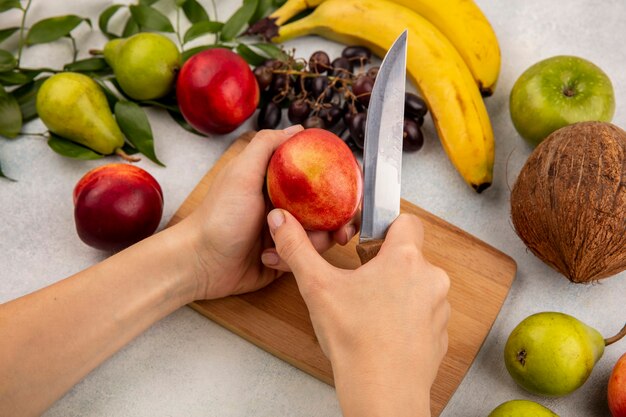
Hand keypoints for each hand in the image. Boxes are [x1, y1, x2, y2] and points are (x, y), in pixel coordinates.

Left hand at [181, 127, 357, 300]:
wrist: (200, 263)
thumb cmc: (218, 216)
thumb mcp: (241, 174)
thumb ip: (267, 147)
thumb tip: (299, 128)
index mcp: (279, 181)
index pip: (321, 176)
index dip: (342, 181)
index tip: (355, 190)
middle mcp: (287, 204)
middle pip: (329, 208)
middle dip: (340, 220)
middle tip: (344, 231)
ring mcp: (287, 232)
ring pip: (321, 236)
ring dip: (312, 243)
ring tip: (290, 247)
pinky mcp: (285, 258)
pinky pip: (305, 259)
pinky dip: (292, 260)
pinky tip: (269, 259)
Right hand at [267, 210, 449, 416]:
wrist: (382, 393)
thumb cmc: (356, 341)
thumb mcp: (317, 288)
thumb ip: (297, 249)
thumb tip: (281, 221)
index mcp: (404, 259)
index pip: (406, 220)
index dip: (384, 227)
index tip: (366, 243)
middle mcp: (430, 279)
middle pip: (408, 255)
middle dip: (384, 264)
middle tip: (359, 282)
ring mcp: (439, 308)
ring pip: (417, 285)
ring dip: (397, 290)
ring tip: (370, 310)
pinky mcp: (440, 333)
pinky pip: (424, 313)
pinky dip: (406, 317)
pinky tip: (383, 331)